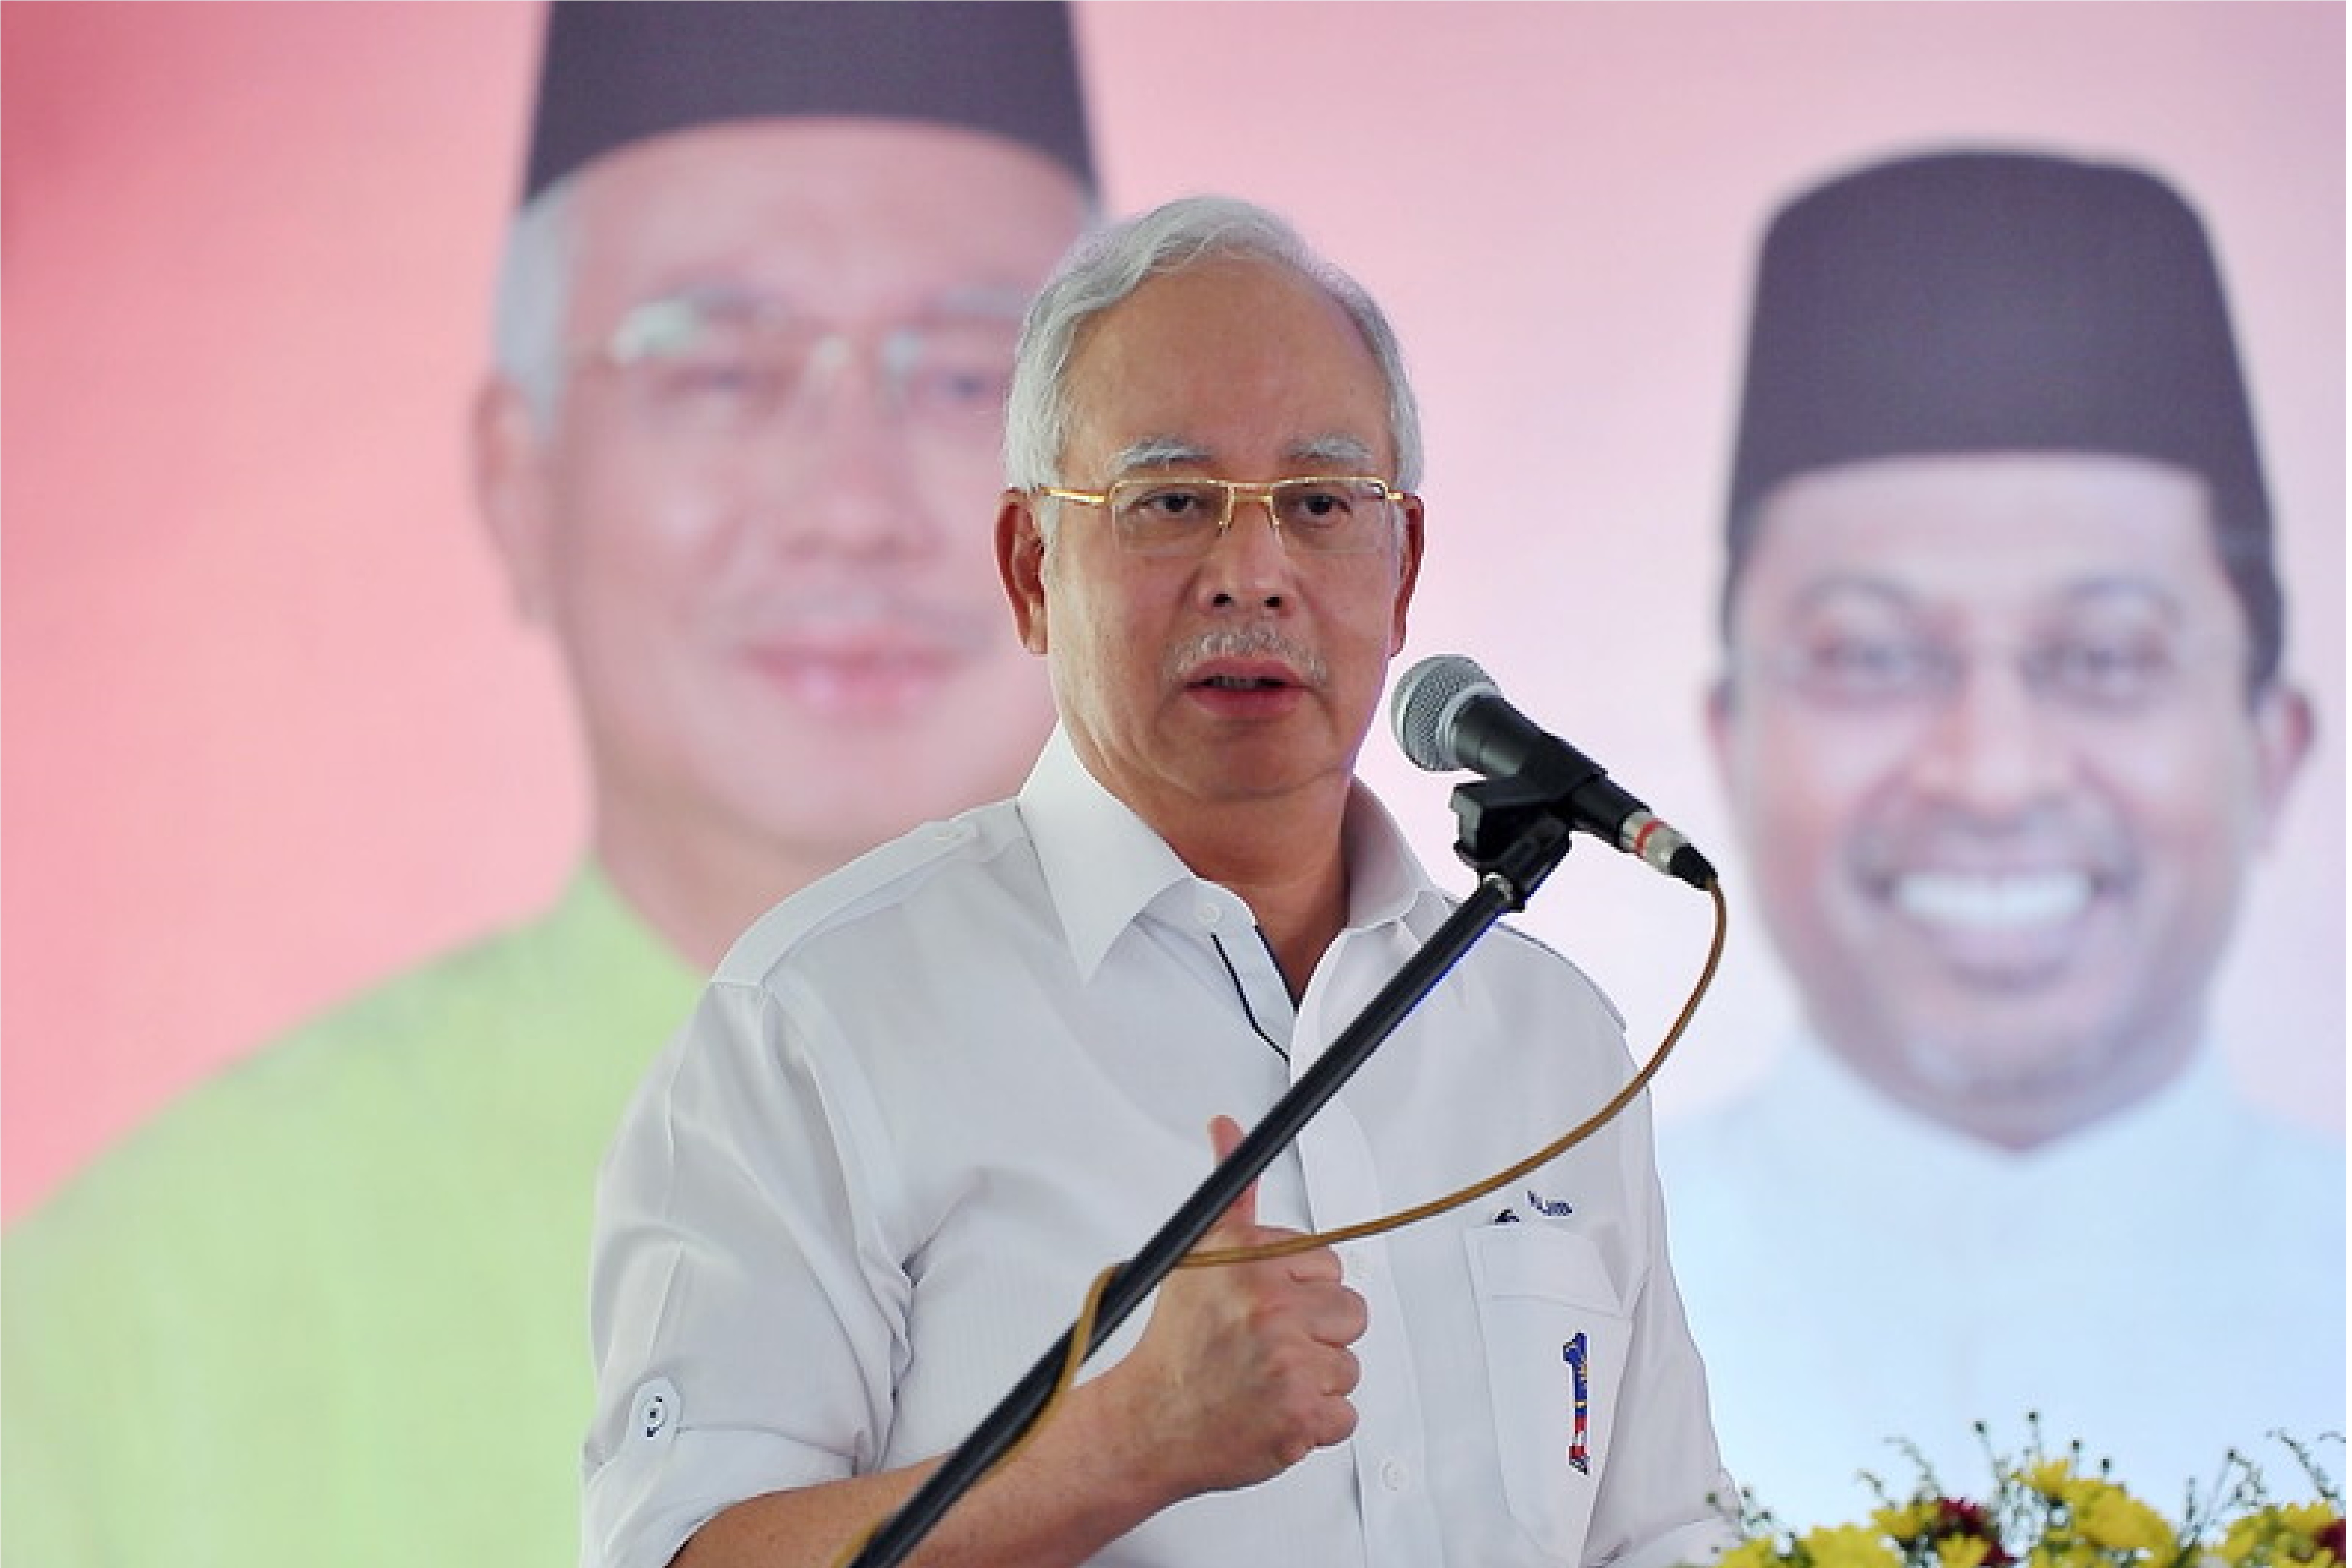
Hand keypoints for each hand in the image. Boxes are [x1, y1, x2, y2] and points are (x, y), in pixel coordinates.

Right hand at [1114, 1115, 1367, 1498]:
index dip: (1301, 1290)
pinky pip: (1345, 1415)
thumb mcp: (1197, 1254)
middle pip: (1350, 1312)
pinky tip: (1275, 1412)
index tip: (1265, 1308)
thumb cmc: (1177, 1344)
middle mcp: (1269, 1308)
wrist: (1148, 1423)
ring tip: (1266, 1380)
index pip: (1329, 1265)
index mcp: (1250, 1262)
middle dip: (1316, 1333)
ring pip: (1349, 1366)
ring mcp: (1288, 1365)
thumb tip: (1227, 1126)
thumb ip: (1232, 1190)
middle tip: (1268, 1347)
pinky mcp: (1300, 1418)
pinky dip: (1316, 1423)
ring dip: (1314, 1380)